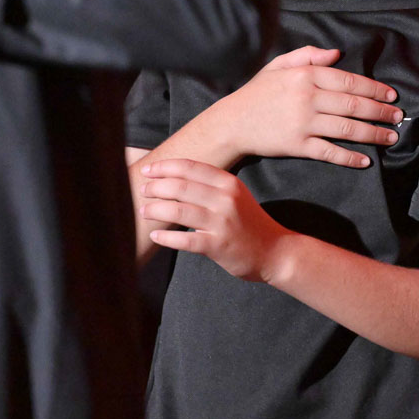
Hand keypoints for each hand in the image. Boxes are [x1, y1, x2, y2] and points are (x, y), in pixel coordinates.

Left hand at [139, 158, 294, 282]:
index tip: (148, 170)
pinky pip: (185, 239)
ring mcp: (222, 222)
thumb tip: (174, 177)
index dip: (165, 167)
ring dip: (156, 209)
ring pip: (178, 211)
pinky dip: (166, 237)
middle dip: (156, 187)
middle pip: (180, 186)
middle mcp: (225, 199)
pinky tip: (155, 235)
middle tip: (142, 191)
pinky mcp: (218, 245)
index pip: (190, 168)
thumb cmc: (249, 222)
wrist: (275, 251)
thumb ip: (210, 186)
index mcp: (229, 183)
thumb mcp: (236, 195)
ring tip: (144, 211)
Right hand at [207, 46, 402, 167]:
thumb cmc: (258, 93)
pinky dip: (350, 157)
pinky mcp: (297, 146)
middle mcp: (308, 98)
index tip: (391, 95)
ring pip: (347, 129)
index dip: (374, 88)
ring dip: (374, 134)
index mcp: (306, 76)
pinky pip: (329, 152)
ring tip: (391, 137)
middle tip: (398, 117)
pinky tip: (366, 160)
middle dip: (381, 111)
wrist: (232, 122)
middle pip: (354, 105)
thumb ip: (308, 57)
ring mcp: (303, 123)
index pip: (349, 80)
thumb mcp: (279, 66)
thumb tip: (337, 54)